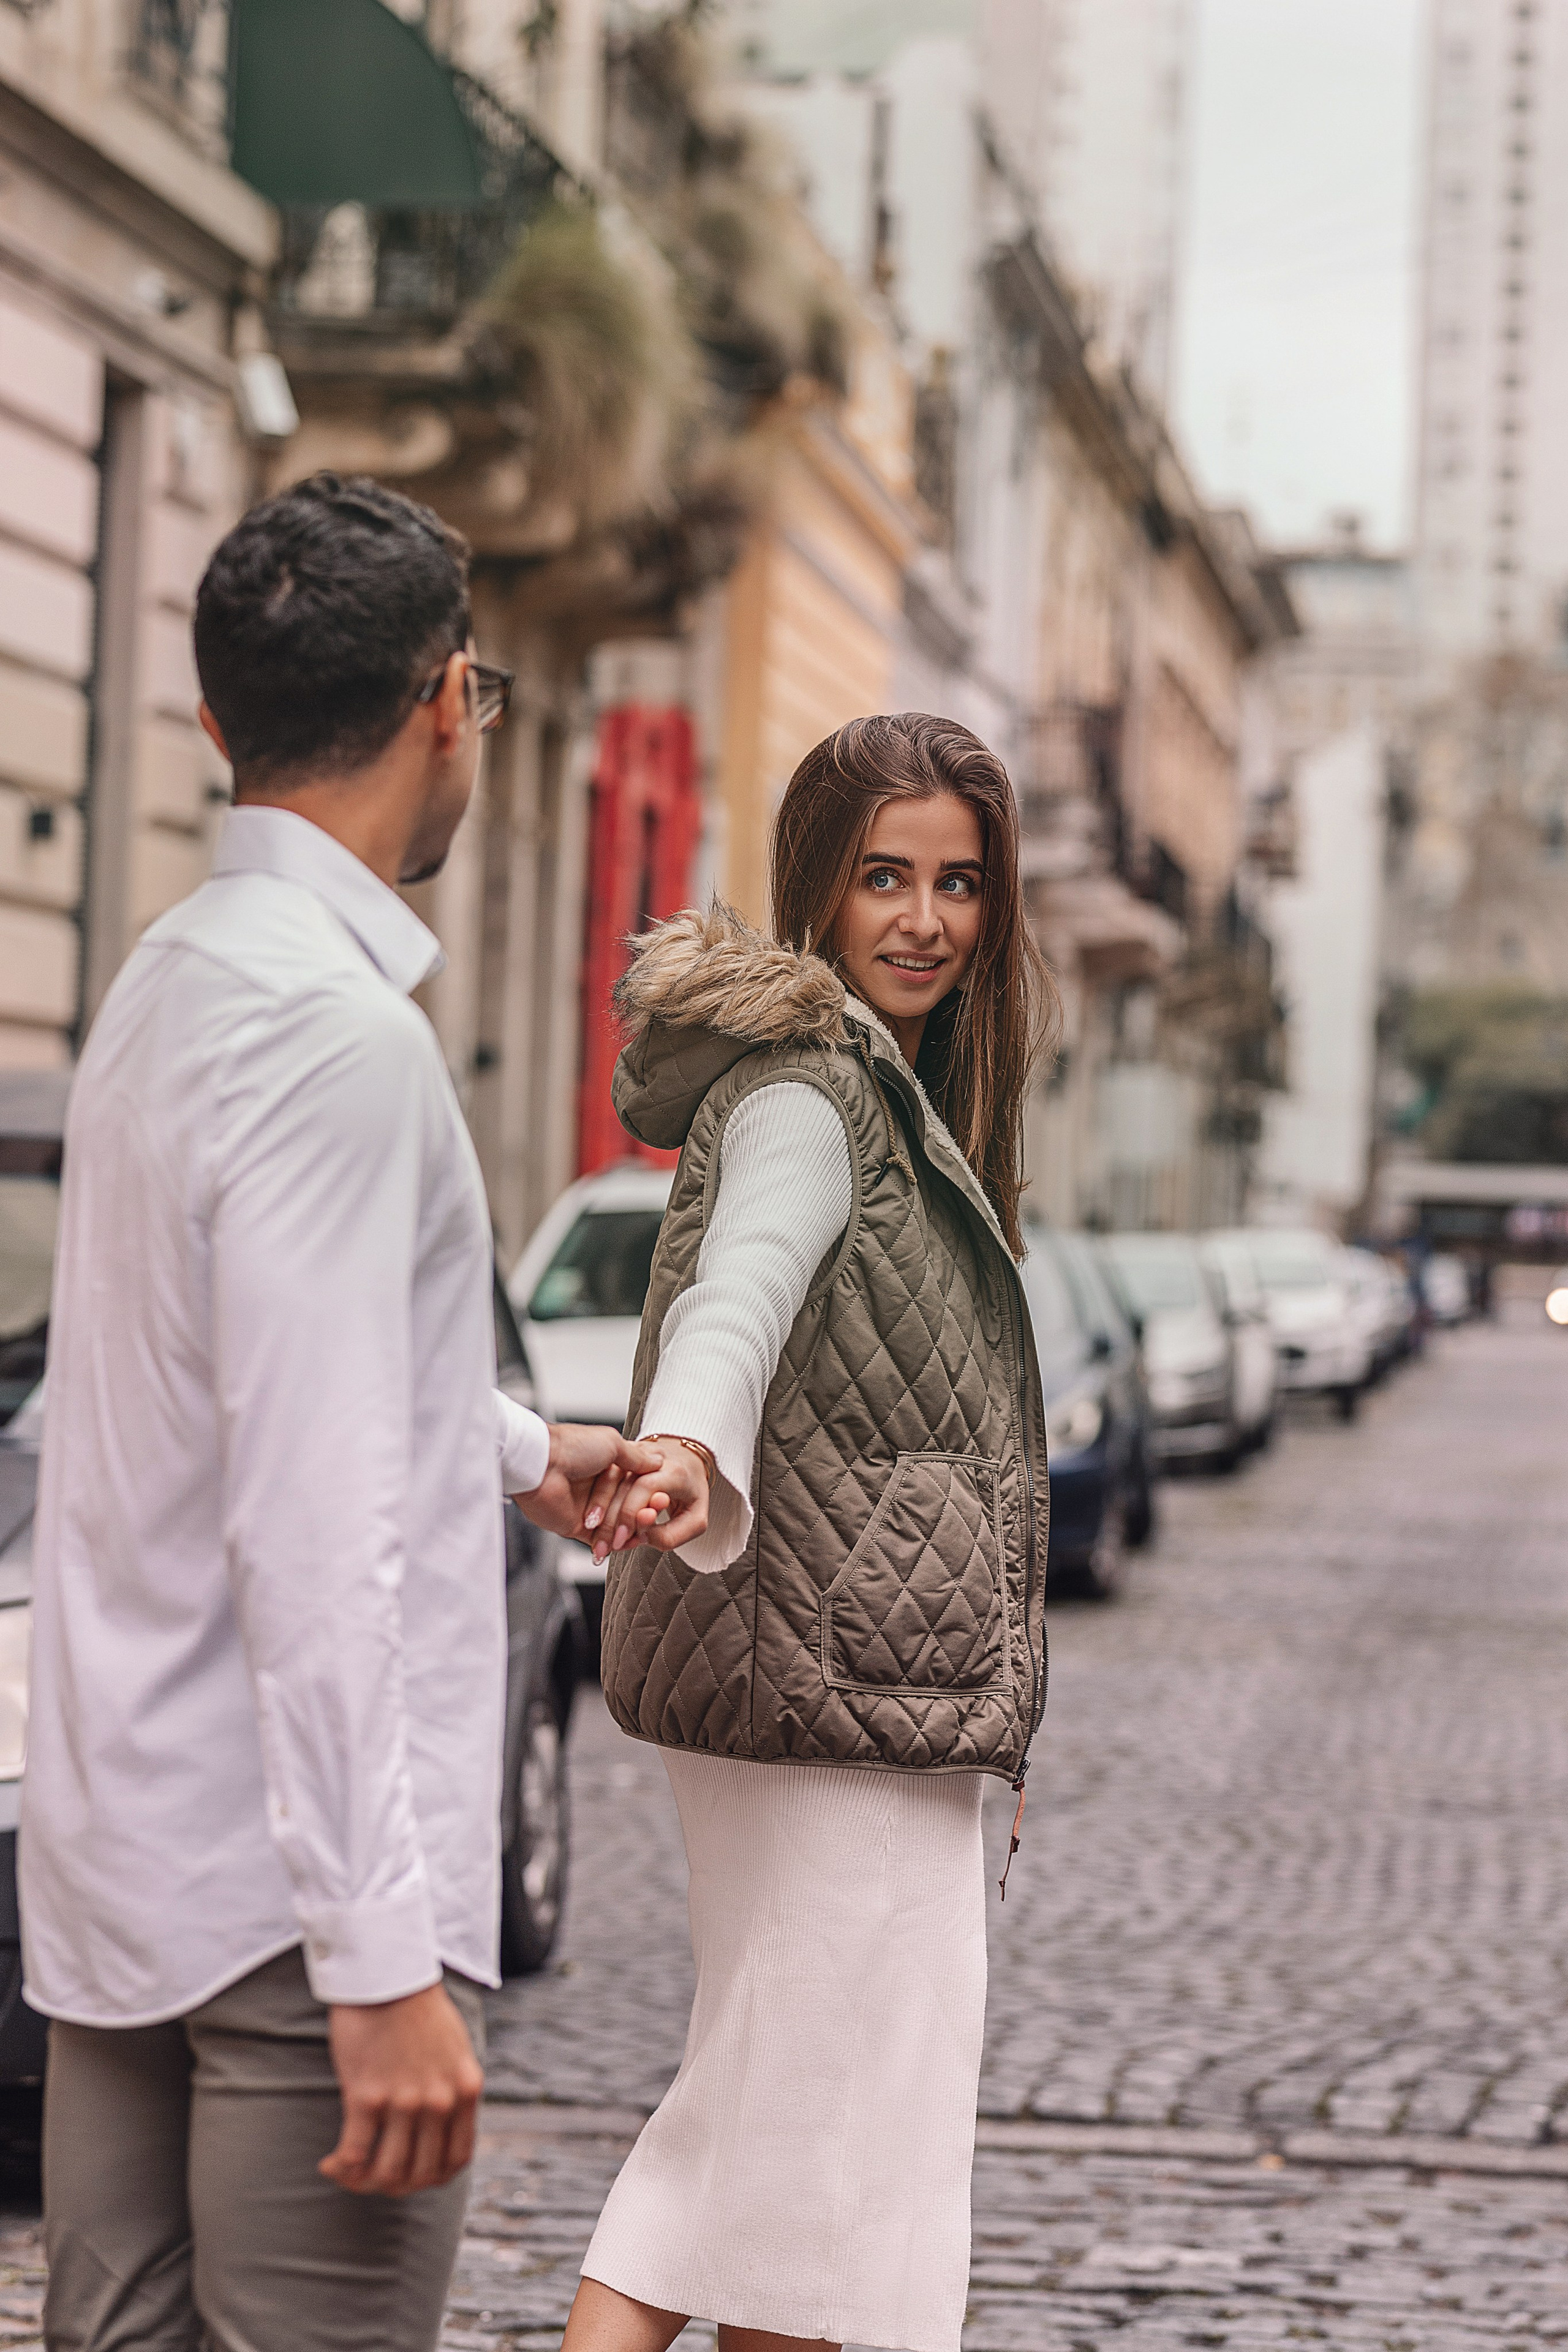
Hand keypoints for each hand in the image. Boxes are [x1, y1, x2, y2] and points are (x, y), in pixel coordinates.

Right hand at [321, 1982, 483, 2197]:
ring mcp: (404, 2101)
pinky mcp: (367, 2095)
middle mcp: (440, 2101)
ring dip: (363, 2183)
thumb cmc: (417, 2009)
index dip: (429, 2179)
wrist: (386, 1974)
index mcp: (466, 2090)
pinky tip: (331, 2163)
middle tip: (371, 2177)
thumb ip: (453, 2089)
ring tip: (347, 2172)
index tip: (408, 2177)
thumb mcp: (455, 2051)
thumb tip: (440, 2130)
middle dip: (393, 2186)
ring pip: (386, 2173)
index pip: (456, 2161)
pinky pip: (355, 2155)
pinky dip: (341, 2168)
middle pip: (419, 2174)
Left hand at [515, 1425, 662, 1543]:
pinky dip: (610, 1545)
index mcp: (608, 1465)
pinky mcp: (576, 1526)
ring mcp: (588, 1508)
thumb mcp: (612, 1444)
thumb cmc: (572, 1447)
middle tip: (649, 1518)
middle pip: (629, 1508)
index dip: (649, 1495)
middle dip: (639, 1516)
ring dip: (627, 1532)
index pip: (637, 1486)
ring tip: (636, 1534)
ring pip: (616, 1526)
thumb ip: (636, 1457)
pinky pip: (598, 1540)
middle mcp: (599, 1487)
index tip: (660, 1500)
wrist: (540, 1464)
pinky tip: (623, 1544)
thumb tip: (658, 1461)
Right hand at [593, 1437, 709, 1564]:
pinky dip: (597, 1500)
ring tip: (598, 1538)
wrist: (688, 1461)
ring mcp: (634, 1454)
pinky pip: (603, 1476)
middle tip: (609, 1545)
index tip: (623, 1539)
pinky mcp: (621, 1456)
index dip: (631, 1513)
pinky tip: (596, 1521)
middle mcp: (652, 1457)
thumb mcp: (696, 1519)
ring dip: (598, 1511)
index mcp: (674, 1470)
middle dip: (612, 1519)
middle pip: (623, 1485)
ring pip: (608, 1479)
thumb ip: (673, 1535)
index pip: (646, 1487)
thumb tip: (642, 1538)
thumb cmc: (692, 1492)